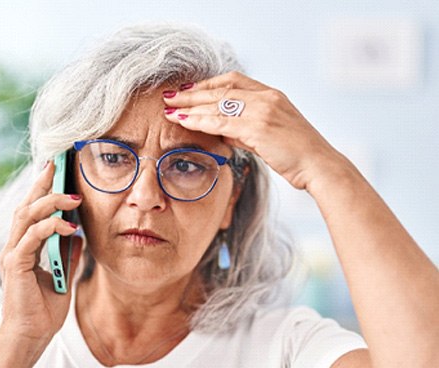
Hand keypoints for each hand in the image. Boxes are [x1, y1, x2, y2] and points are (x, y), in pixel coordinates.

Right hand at [0, 161, 82, 349]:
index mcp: (25, 248)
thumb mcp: (63, 276)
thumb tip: (79, 235)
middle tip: (58, 165)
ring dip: (51, 203)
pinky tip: (69, 227)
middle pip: (26, 206)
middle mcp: (16, 247)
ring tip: (74, 197)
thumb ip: (67, 255)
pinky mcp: (16, 265)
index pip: (33, 212)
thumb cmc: (44, 310)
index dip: (42, 190)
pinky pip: (32, 238)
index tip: (55, 170)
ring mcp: (13, 255)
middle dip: (42, 184)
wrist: (30, 337)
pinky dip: (50, 228)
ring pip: (27, 217)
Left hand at [163, 71, 351, 190]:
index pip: (233, 81)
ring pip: (218, 103)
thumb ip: (245, 130)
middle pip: (221, 89)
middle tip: (170, 96)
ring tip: (169, 108)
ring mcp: (263, 110)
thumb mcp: (269, 136)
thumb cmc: (297, 155)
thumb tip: (222, 130)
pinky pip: (222, 121)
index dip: (208, 84)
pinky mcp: (259, 127)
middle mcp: (267, 98)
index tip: (189, 90)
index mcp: (272, 95)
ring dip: (191, 106)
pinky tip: (184, 121)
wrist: (319, 166)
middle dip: (193, 93)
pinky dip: (200, 120)